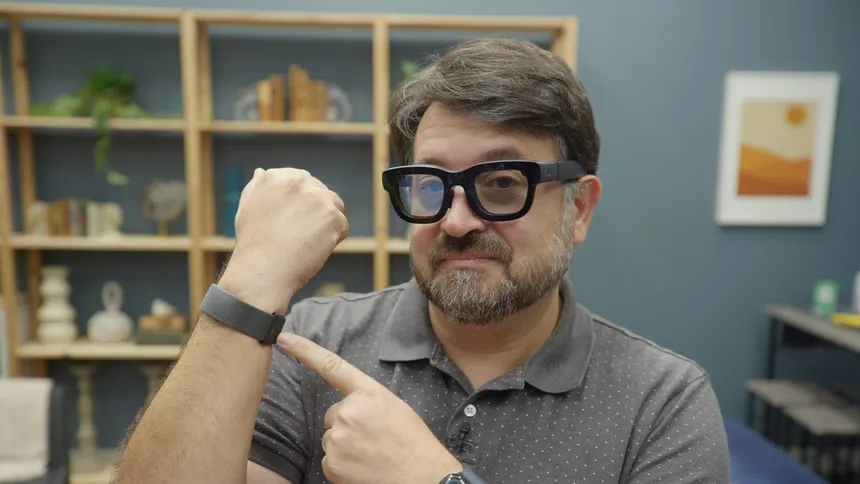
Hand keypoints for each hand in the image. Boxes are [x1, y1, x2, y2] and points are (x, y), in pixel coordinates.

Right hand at [218, 168, 347, 312]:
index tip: (295, 221)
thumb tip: (262, 171)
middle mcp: (298, 181)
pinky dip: (333, 240)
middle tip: (300, 235)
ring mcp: (317, 198)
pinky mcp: (333, 216)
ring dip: (326, 224)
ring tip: (306, 242)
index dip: (303, 204)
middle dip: (316, 213)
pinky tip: (314, 249)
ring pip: (335, 207)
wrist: (262, 271)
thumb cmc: (253, 244)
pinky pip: (342, 226)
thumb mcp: (247, 207)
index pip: (303, 181)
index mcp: (276, 176)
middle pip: (322, 193)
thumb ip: (258, 186)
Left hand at [277, 332, 462, 483]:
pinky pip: (330, 459)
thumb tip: (348, 409)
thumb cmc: (413, 443)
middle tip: (373, 437)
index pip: (331, 366)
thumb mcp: (395, 408)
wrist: (422, 477)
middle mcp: (349, 412)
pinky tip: (364, 467)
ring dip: (346, 445)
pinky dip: (343, 465)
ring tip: (372, 454)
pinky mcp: (332, 463)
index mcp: (368, 393)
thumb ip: (366, 401)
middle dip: (347, 424)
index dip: (305, 350)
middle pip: (333, 414)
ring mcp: (338, 438)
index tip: (284, 337)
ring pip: (331, 437)